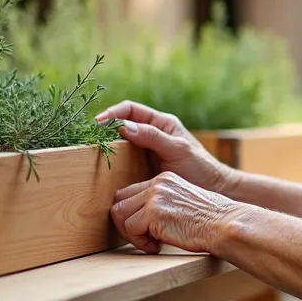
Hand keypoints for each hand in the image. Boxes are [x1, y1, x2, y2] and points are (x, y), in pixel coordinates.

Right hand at [96, 100, 231, 192]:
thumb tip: (124, 127)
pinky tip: (105, 170)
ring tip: (92, 152)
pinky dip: (113, 163)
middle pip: (122, 125)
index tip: (99, 123)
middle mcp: (152, 134)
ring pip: (121, 144)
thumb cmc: (200, 168)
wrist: (212, 190)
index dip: (113, 113)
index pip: (131, 110)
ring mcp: (147, 152)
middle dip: (105, 129)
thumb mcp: (178, 149)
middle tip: (90, 138)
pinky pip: (124, 162)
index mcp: (161, 123)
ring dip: (107, 146)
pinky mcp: (144, 168)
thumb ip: (154, 137)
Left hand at [111, 171, 232, 253]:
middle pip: (118, 202)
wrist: (225, 225)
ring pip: (120, 215)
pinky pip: (130, 229)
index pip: (129, 193)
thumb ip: (162, 203)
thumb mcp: (183, 203)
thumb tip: (138, 219)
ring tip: (152, 243)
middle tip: (145, 238)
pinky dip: (141, 243)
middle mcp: (157, 183)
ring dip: (132, 235)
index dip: (131, 214)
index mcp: (164, 179)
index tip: (145, 230)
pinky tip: (158, 246)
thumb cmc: (211, 221)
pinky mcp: (153, 212)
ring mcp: (155, 196)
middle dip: (126, 224)